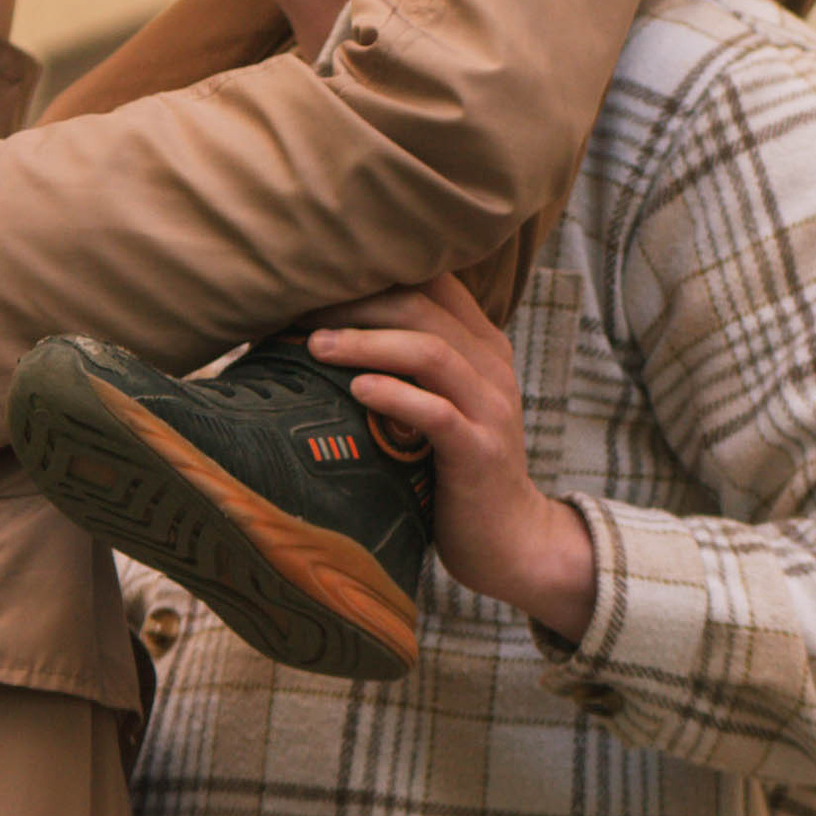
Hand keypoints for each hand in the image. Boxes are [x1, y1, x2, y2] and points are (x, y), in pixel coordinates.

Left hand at [308, 276, 597, 641]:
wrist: (511, 539)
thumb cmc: (459, 467)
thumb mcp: (447, 402)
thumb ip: (415, 364)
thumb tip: (333, 330)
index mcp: (483, 345)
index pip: (433, 284)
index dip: (375, 276)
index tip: (320, 285)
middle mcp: (492, 366)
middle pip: (423, 308)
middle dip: (358, 305)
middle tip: (304, 313)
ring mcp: (490, 408)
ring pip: (430, 351)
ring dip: (367, 343)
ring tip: (317, 347)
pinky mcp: (479, 452)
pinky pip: (436, 412)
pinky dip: (394, 394)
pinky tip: (356, 390)